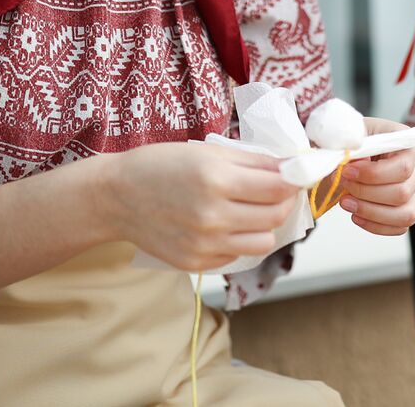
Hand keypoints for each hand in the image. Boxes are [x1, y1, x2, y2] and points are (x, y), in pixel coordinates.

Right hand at [98, 141, 299, 272]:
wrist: (116, 197)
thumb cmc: (161, 166)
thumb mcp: (208, 151)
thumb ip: (254, 161)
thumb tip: (293, 167)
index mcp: (216, 179)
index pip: (279, 187)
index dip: (296, 180)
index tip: (298, 174)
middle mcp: (212, 215)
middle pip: (276, 216)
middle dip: (285, 202)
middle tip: (278, 191)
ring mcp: (204, 243)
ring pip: (264, 242)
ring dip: (266, 225)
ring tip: (253, 209)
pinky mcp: (196, 263)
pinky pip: (238, 255)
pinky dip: (241, 240)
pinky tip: (227, 224)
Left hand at [336, 117, 414, 235]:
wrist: (350, 150)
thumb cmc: (352, 139)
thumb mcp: (348, 131)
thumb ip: (349, 141)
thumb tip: (353, 161)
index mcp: (407, 143)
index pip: (402, 167)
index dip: (373, 174)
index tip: (347, 172)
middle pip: (402, 193)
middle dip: (366, 193)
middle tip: (342, 184)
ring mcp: (414, 189)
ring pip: (405, 214)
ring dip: (371, 213)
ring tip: (345, 203)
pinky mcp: (406, 208)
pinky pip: (399, 227)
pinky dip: (375, 225)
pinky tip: (356, 215)